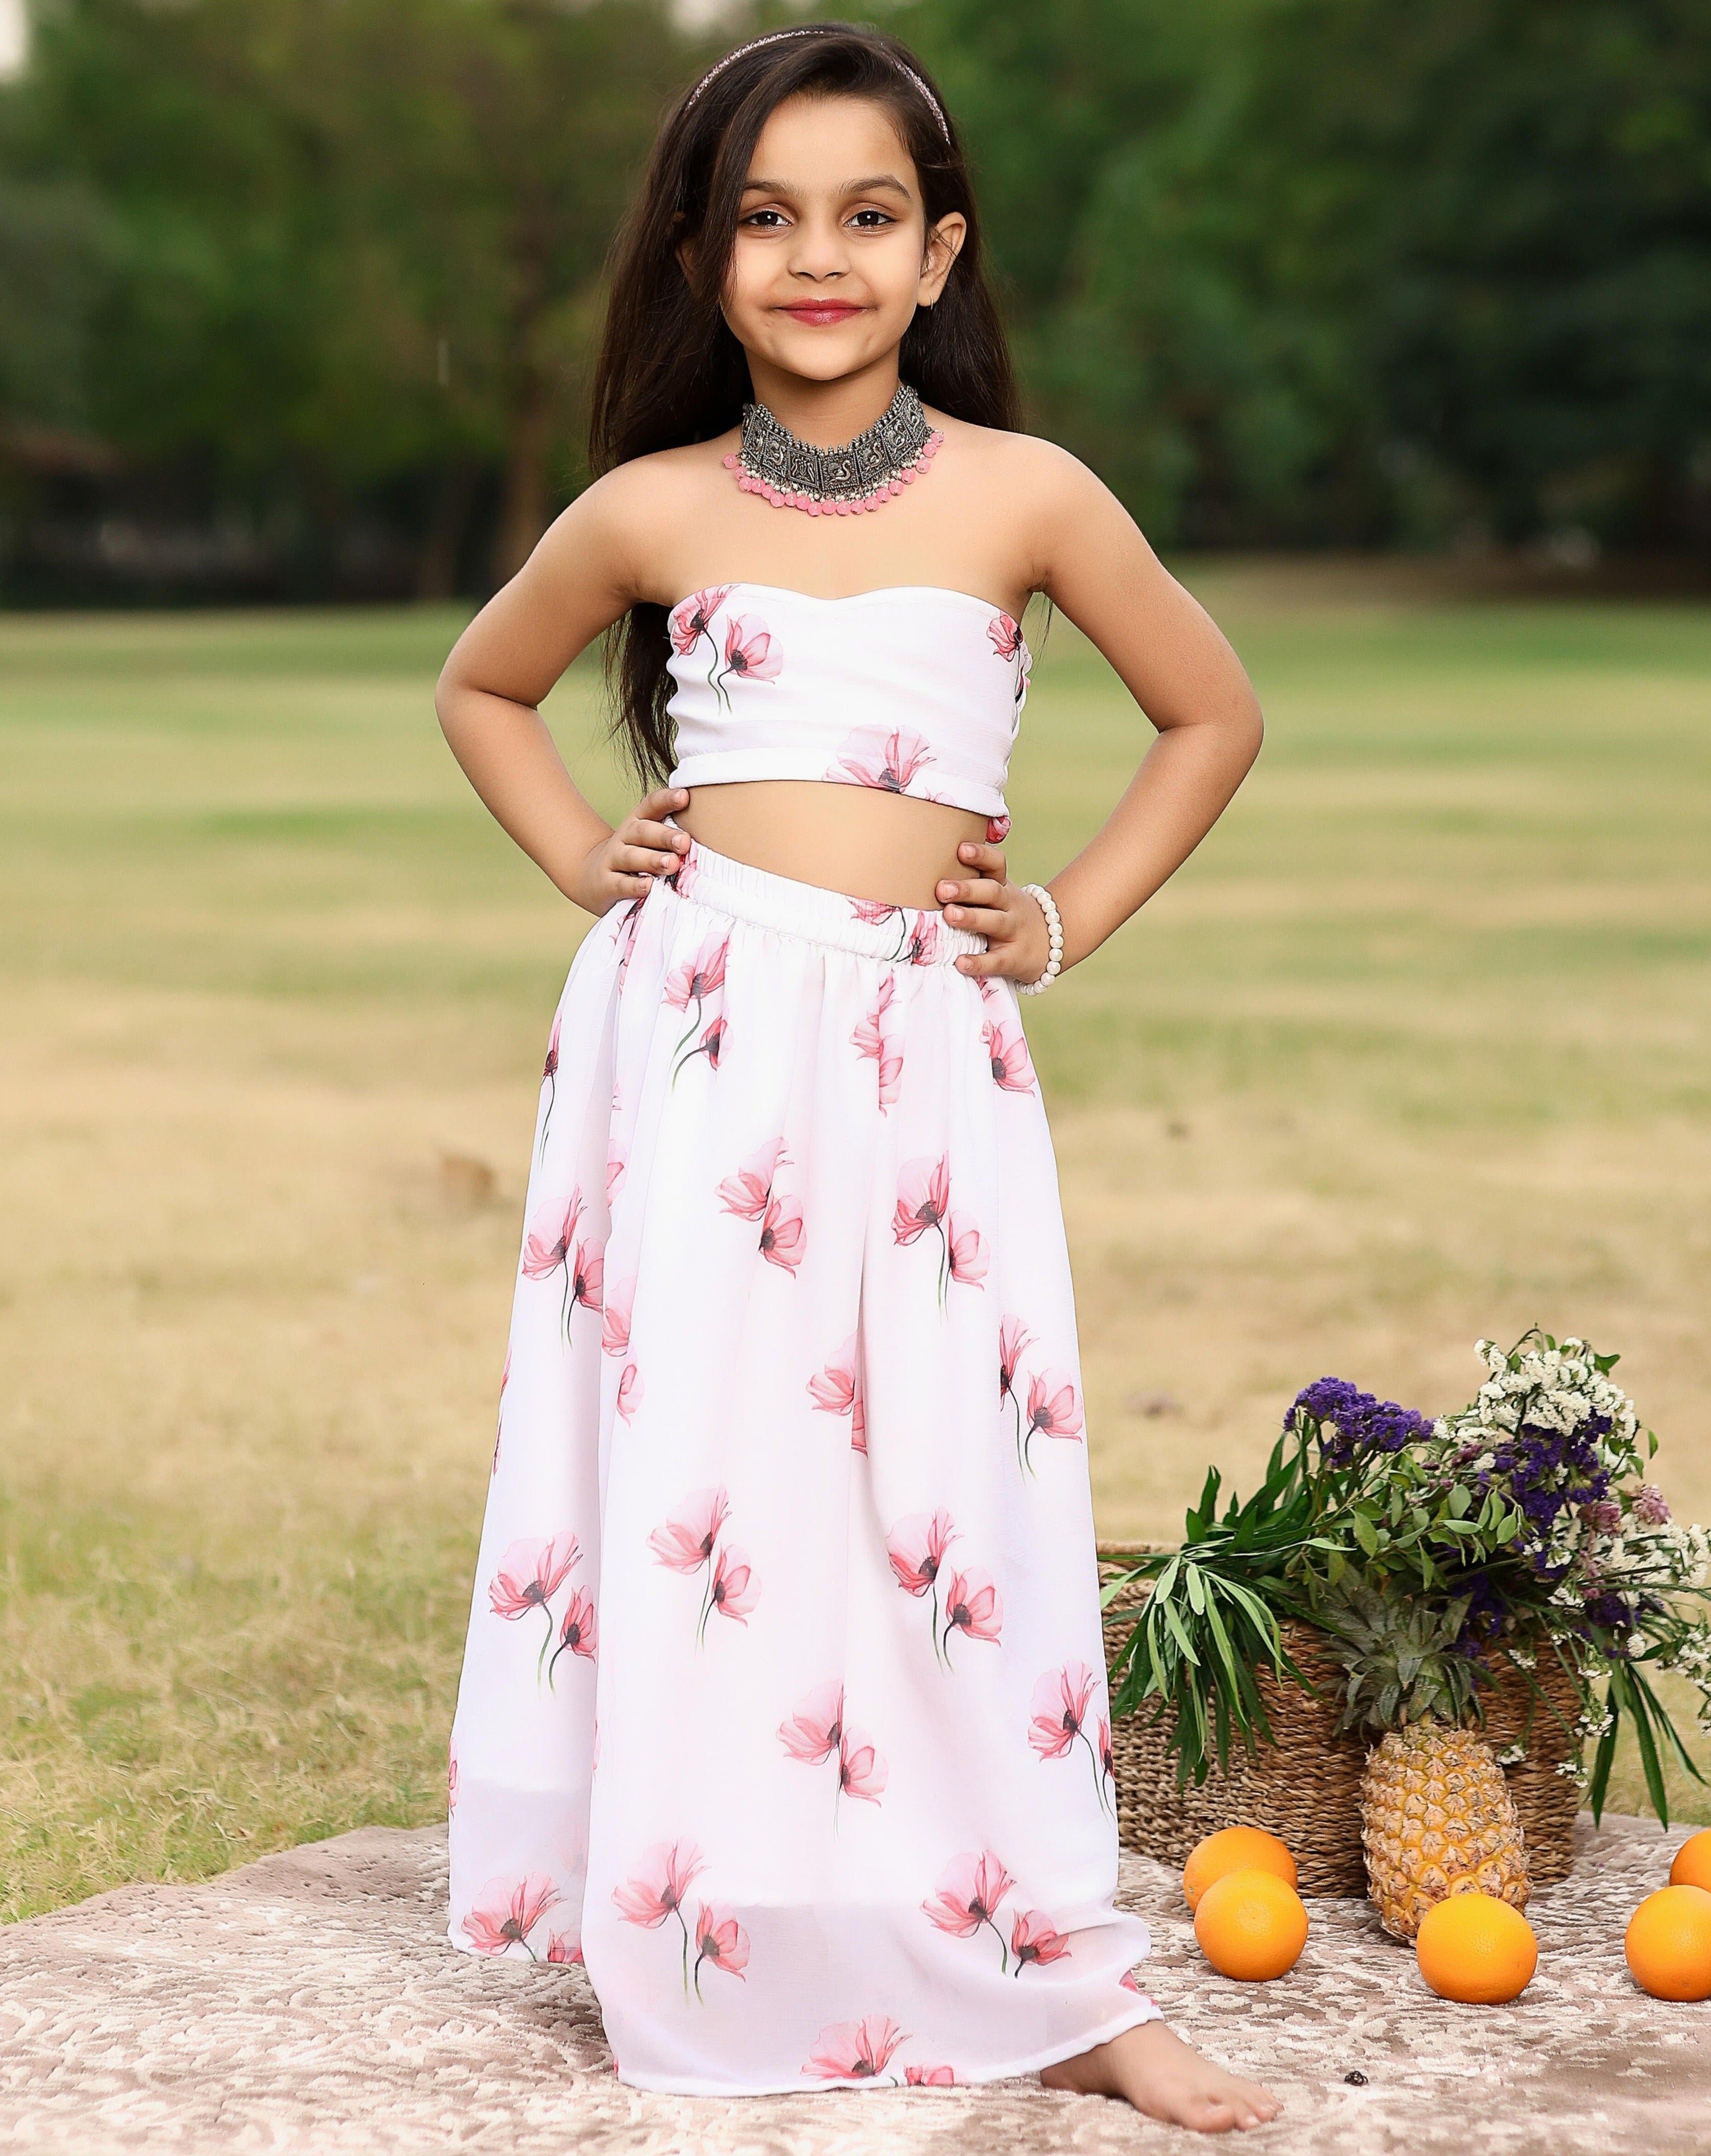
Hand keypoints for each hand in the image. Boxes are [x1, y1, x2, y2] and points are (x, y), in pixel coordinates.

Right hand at [576, 786, 689, 911]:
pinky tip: (648, 886)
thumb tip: (712, 831)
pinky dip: (634, 885)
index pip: (651, 805)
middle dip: (665, 836)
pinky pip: (620, 884)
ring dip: (652, 860)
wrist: (596, 878)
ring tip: (672, 864)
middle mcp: (625, 837)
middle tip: (685, 842)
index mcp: (639, 822)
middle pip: (643, 831)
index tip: (685, 797)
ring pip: (632, 857)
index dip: (667, 800)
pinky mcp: (606, 883)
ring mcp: (613, 860)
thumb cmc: (637, 857)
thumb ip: (674, 836)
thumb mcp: (651, 841)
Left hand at [936, 841, 1053, 983]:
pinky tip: (960, 963)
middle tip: (942, 889)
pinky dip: (979, 962)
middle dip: (967, 889)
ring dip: (972, 918)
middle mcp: (1010, 905)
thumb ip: (971, 886)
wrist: (1050, 943)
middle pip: (992, 892)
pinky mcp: (1015, 958)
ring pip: (995, 921)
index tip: (961, 849)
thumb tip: (924, 874)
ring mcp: (1014, 932)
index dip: (981, 856)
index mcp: (1002, 887)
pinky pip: (996, 960)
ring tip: (949, 915)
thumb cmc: (1008, 915)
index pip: (996, 865)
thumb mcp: (997, 895)